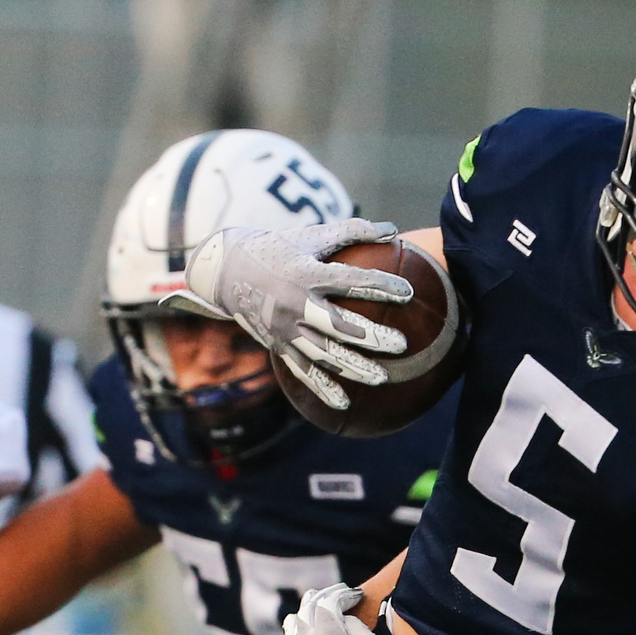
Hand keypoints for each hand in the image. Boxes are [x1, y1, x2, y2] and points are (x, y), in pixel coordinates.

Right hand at [182, 220, 411, 413]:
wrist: (227, 270)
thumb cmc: (278, 248)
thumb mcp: (311, 235)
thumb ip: (352, 231)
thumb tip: (392, 230)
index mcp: (306, 273)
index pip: (350, 281)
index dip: (380, 286)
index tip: (408, 293)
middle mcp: (295, 304)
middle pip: (338, 325)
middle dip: (371, 336)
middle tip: (402, 344)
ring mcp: (285, 329)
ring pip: (323, 353)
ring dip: (353, 367)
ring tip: (382, 378)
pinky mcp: (278, 345)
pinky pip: (302, 371)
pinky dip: (323, 388)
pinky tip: (345, 404)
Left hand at [279, 585, 405, 634]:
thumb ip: (353, 624)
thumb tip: (342, 619)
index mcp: (325, 633)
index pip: (329, 602)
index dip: (344, 595)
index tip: (355, 595)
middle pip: (306, 610)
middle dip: (322, 600)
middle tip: (334, 596)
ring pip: (292, 628)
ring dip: (305, 616)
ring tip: (314, 610)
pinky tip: (304, 634)